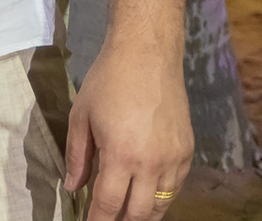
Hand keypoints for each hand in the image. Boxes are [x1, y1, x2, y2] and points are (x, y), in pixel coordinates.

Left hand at [66, 41, 192, 218]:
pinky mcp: (188, 152)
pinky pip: (175, 187)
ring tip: (126, 214)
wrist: (147, 57)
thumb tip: (73, 187)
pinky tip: (146, 195)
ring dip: (143, 214)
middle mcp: (152, 163)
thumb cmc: (108, 82)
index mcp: (121, 155)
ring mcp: (174, 159)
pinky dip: (161, 197)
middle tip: (106, 220)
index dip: (97, 220)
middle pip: (139, 213)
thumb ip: (78, 156)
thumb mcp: (81, 116)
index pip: (109, 203)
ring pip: (161, 205)